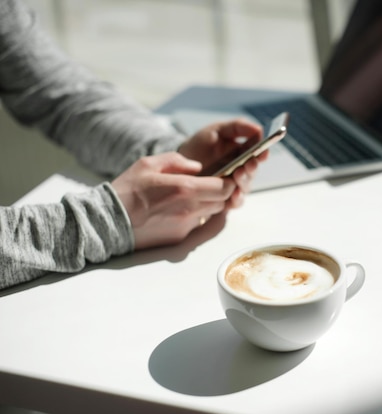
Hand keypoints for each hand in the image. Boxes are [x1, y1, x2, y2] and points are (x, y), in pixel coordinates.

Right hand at [112, 152, 237, 249]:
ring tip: (190, 197)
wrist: (108, 222)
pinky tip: (175, 210)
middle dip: (220, 193)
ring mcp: (186, 226)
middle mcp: (190, 209)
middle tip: (208, 185)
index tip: (222, 176)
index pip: (224, 187)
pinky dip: (193, 217)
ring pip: (212, 214)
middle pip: (223, 202)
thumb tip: (197, 167)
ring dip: (209, 205)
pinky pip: (196, 225)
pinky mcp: (179, 238)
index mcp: (185, 188)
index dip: (227, 181)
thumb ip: (177, 161)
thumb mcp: (148, 164)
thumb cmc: (126, 190)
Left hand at [177, 118, 268, 200]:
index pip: (258, 154)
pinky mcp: (225, 199)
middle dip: (252, 168)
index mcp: (243, 153)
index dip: (262, 153)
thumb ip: (237, 126)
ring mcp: (233, 185)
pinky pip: (235, 201)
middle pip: (253, 171)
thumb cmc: (198, 146)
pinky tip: (234, 194)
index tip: (263, 152)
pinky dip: (237, 199)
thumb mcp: (216, 130)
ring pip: (246, 186)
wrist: (177, 165)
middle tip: (248, 164)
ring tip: (238, 175)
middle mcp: (241, 170)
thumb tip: (259, 129)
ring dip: (244, 182)